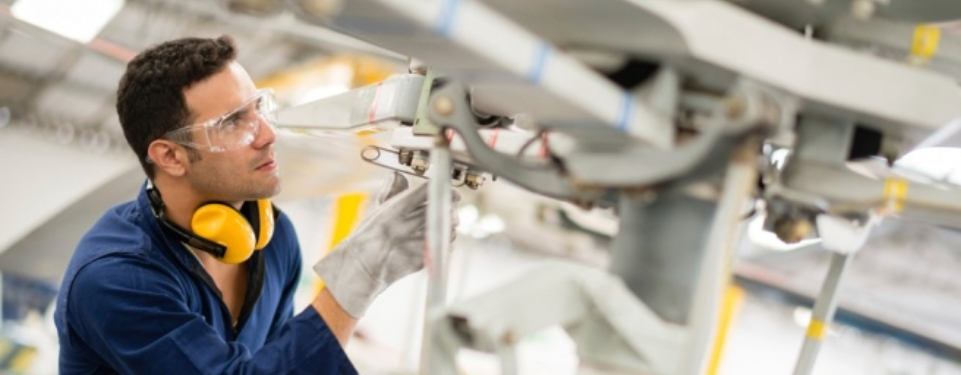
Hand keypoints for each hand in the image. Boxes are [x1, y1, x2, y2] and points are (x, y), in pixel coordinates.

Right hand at [314, 173, 457, 317]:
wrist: (362, 266)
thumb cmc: (368, 238)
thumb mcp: (379, 209)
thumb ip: (393, 192)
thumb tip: (398, 176)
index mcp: (396, 209)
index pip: (428, 191)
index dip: (445, 190)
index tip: (453, 193)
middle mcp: (407, 225)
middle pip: (443, 209)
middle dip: (450, 208)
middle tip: (450, 208)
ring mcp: (416, 243)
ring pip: (447, 228)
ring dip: (449, 225)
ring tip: (440, 225)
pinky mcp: (422, 258)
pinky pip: (444, 246)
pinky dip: (444, 242)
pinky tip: (435, 240)